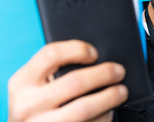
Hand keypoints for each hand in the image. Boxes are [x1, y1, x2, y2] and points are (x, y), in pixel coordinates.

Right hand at [8, 40, 127, 121]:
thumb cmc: (36, 105)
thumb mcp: (35, 85)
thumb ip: (55, 71)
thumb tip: (95, 58)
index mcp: (22, 82)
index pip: (51, 54)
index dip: (78, 49)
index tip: (95, 53)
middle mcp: (28, 104)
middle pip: (75, 81)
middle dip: (104, 74)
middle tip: (119, 71)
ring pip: (84, 108)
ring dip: (110, 97)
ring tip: (121, 91)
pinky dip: (104, 117)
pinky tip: (108, 111)